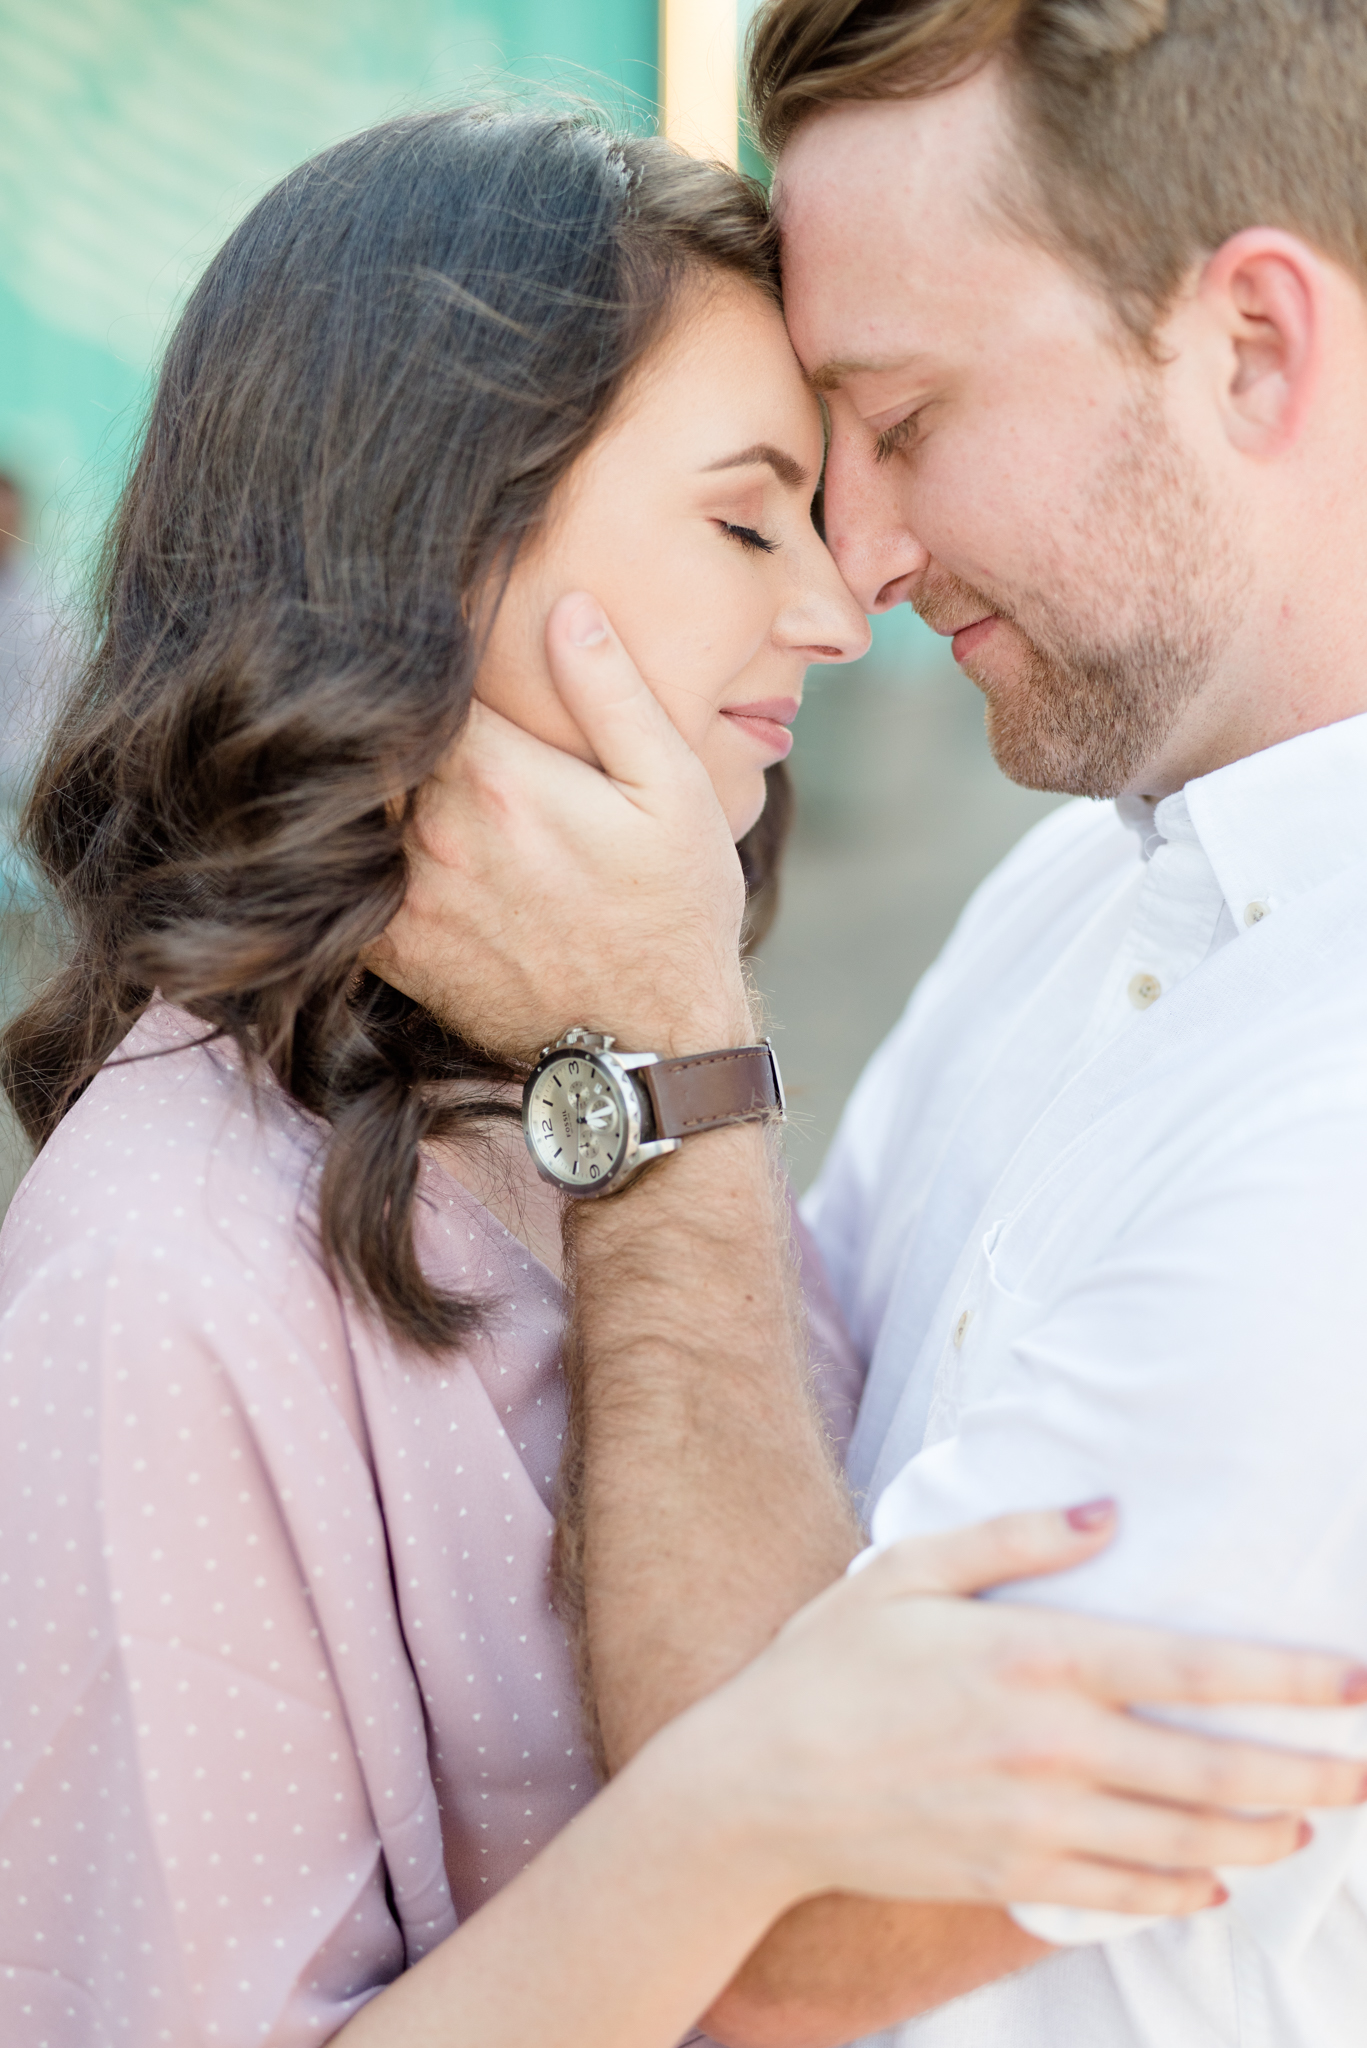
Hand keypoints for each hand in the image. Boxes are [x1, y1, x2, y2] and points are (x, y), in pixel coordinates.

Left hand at [366, 594, 751, 1061]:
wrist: (651, 1047)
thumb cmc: (674, 911)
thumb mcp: (674, 790)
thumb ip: (613, 693)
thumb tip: (565, 606)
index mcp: (498, 777)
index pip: (421, 680)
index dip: (412, 641)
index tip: (404, 616)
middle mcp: (434, 834)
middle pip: (370, 739)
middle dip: (375, 707)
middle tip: (359, 668)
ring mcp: (407, 897)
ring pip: (347, 807)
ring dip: (355, 775)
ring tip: (343, 738)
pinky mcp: (395, 949)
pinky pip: (342, 880)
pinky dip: (345, 849)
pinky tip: (354, 829)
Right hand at [685, 1505, 1366, 1917]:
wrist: (757, 1786)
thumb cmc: (830, 1664)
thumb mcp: (909, 1570)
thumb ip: (1015, 1538)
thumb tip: (1109, 1512)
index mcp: (1035, 1660)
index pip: (1192, 1671)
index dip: (1287, 1680)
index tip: (1355, 1683)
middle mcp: (1051, 1748)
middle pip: (1214, 1772)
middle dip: (1310, 1773)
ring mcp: (1036, 1824)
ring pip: (1186, 1842)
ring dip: (1262, 1835)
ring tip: (1309, 1823)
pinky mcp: (1013, 1877)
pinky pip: (1126, 1892)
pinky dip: (1185, 1890)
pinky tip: (1216, 1879)